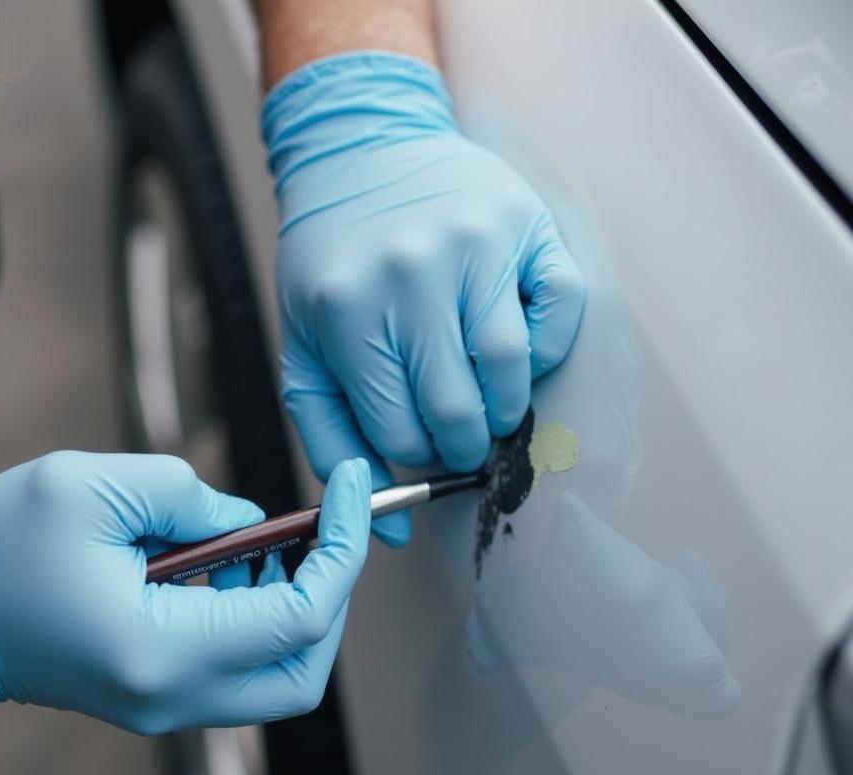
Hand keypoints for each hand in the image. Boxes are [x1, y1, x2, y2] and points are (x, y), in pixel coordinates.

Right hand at [0, 453, 370, 732]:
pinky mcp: (159, 697)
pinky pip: (238, 670)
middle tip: (322, 534)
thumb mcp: (88, 486)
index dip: (342, 550)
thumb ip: (189, 496)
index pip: (299, 617)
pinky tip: (227, 568)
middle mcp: (171, 696)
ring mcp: (166, 707)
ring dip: (293, 606)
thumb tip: (251, 524)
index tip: (354, 492)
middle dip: (332, 597)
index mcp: (159, 649)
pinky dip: (257, 619)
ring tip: (255, 544)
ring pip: (277, 678)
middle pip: (303, 672)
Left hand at [263, 52, 584, 544]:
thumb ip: (335, 442)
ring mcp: (475, 244)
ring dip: (506, 408)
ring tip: (487, 400)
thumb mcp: (305, 352)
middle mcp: (412, 275)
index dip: (416, 454)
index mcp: (349, 313)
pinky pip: (563, 310)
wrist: (360, 156)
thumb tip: (389, 525)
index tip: (423, 444)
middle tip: (459, 435)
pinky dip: (549, 347)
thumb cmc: (332, 267)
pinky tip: (516, 347)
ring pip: (513, 370)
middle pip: (460, 411)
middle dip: (463, 444)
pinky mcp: (526, 224)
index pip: (402, 432)